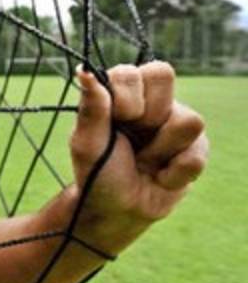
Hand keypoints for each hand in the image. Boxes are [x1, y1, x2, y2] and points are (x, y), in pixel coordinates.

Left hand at [69, 62, 207, 240]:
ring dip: (159, 151)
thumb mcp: (86, 143)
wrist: (117, 211)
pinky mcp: (197, 150)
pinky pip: (196, 156)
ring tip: (145, 162)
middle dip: (146, 116)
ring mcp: (177, 124)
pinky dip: (170, 174)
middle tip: (131, 140)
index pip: (134, 71)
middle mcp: (153, 102)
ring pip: (188, 121)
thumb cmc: (97, 172)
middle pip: (164, 78)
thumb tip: (84, 72)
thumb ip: (91, 108)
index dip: (127, 95)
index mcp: (122, 94)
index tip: (116, 120)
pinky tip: (159, 177)